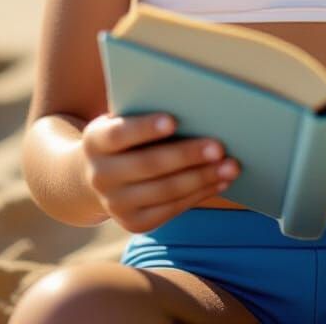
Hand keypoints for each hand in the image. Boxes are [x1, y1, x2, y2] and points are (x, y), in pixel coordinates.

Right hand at [80, 112, 239, 231]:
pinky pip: (170, 210)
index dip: (145, 128)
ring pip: (164, 191)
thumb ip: (145, 112)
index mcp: (95, 141)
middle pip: (148, 165)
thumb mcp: (123, 119)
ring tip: (231, 166)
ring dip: (201, 178)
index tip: (173, 120)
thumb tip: (194, 103)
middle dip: (187, 156)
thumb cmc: (125, 135)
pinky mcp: (133, 223)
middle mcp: (100, 175)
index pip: (119, 134)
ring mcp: (115, 204)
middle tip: (219, 147)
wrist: (94, 176)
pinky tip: (219, 182)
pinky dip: (198, 194)